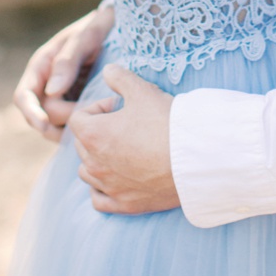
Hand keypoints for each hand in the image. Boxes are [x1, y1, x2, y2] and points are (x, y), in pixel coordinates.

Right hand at [14, 2, 114, 140]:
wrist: (117, 26)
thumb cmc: (98, 27)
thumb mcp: (85, 38)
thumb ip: (67, 62)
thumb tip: (52, 91)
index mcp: (41, 66)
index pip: (24, 97)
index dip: (31, 113)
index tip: (44, 124)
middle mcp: (47, 84)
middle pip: (43, 115)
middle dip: (63, 120)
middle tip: (92, 115)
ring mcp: (62, 96)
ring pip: (56, 125)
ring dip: (71, 131)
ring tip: (95, 127)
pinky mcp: (77, 104)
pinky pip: (73, 125)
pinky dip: (82, 130)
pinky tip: (100, 127)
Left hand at [69, 64, 180, 213]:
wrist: (197, 159)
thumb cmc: (168, 123)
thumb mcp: (142, 90)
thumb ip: (119, 77)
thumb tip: (107, 70)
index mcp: (93, 135)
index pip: (77, 118)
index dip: (97, 108)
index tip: (120, 107)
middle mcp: (95, 163)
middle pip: (82, 144)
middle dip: (98, 132)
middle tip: (127, 126)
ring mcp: (109, 186)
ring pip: (87, 172)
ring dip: (97, 160)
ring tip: (121, 151)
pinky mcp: (125, 204)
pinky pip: (99, 199)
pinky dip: (102, 190)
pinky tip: (115, 179)